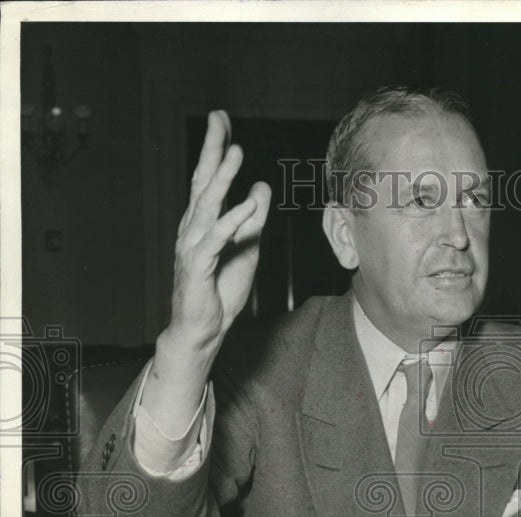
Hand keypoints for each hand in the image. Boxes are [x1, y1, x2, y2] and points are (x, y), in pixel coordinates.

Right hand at [168, 110, 270, 351]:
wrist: (203, 329)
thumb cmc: (221, 289)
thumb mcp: (247, 247)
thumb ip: (253, 218)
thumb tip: (261, 188)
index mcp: (203, 221)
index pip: (208, 179)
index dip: (216, 149)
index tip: (222, 121)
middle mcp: (194, 228)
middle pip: (203, 182)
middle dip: (212, 150)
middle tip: (219, 119)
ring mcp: (194, 246)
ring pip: (208, 206)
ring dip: (223, 179)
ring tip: (236, 153)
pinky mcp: (199, 267)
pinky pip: (217, 240)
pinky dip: (233, 222)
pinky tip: (247, 206)